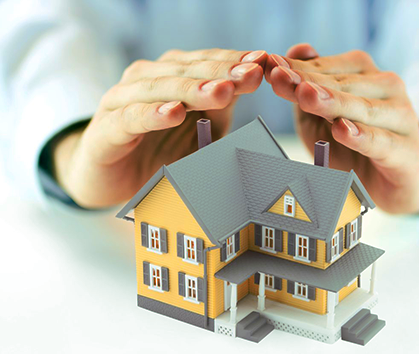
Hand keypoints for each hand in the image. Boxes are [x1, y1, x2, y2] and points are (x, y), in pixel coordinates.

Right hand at [53, 49, 266, 207]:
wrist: (113, 178)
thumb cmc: (160, 152)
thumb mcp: (199, 131)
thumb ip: (221, 111)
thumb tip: (258, 90)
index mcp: (170, 76)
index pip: (205, 62)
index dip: (233, 61)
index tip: (263, 61)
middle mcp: (146, 80)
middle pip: (186, 70)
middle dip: (221, 72)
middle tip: (251, 74)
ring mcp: (122, 101)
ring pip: (160, 88)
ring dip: (193, 90)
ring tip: (222, 92)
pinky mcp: (106, 129)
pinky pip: (131, 118)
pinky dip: (152, 115)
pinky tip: (173, 113)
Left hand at [266, 44, 418, 213]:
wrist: (398, 180)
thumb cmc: (356, 145)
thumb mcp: (323, 118)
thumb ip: (309, 88)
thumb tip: (298, 49)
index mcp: (366, 74)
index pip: (325, 69)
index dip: (296, 68)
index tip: (269, 65)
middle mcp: (387, 88)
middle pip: (341, 85)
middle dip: (307, 82)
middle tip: (278, 77)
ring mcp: (401, 117)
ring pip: (361, 109)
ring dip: (332, 102)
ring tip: (306, 96)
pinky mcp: (406, 150)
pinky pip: (380, 142)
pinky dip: (360, 136)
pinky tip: (342, 129)